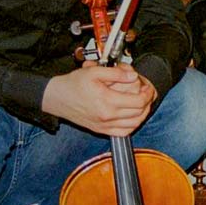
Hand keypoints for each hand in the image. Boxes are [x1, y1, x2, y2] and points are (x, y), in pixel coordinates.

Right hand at [42, 62, 156, 136]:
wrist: (56, 98)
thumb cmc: (73, 85)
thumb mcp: (94, 71)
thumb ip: (116, 73)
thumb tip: (133, 76)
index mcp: (107, 102)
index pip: (139, 101)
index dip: (148, 93)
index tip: (148, 86)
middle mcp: (107, 117)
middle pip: (139, 113)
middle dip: (148, 101)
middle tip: (146, 92)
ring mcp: (104, 125)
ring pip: (134, 125)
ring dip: (143, 113)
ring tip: (142, 102)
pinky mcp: (100, 130)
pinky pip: (123, 133)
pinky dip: (132, 125)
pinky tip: (133, 116)